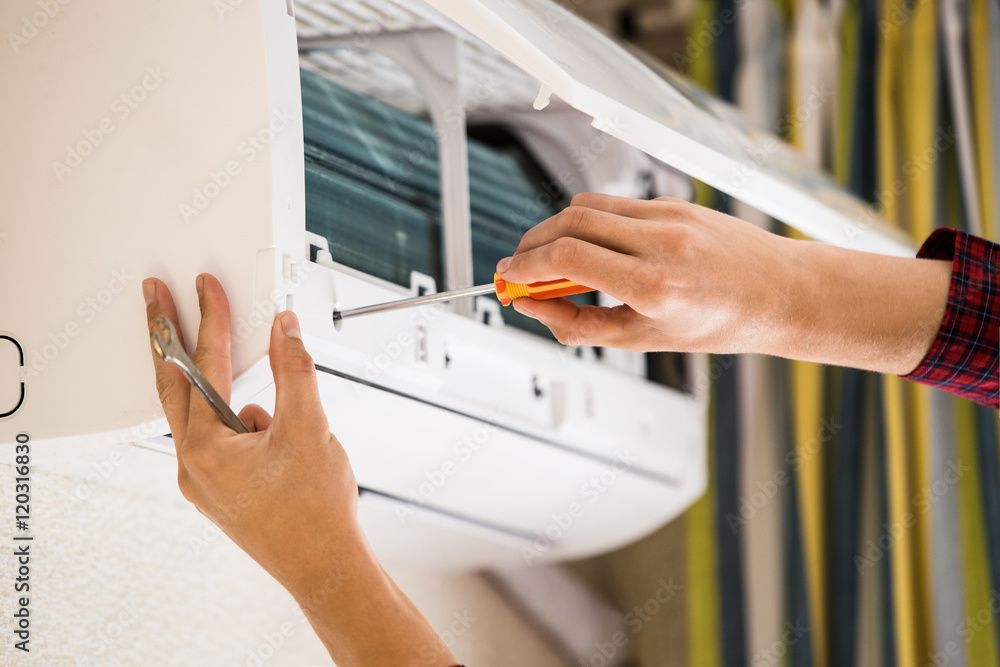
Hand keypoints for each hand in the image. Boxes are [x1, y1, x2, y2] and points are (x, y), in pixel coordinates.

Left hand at [142, 274, 455, 665]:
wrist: (325, 567)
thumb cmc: (315, 512)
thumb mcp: (310, 428)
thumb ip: (295, 370)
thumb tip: (284, 330)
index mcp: (206, 449)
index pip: (204, 367)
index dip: (210, 319)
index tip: (206, 287)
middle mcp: (193, 465)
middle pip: (175, 386)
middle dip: (167, 339)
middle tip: (156, 299)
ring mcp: (203, 481)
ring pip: (207, 417)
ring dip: (234, 398)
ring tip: (288, 428)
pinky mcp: (219, 491)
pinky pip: (223, 442)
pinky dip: (248, 429)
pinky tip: (286, 448)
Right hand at [498, 193, 950, 374]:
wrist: (781, 292)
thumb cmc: (721, 322)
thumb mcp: (644, 340)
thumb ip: (580, 325)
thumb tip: (533, 307)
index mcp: (656, 286)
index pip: (567, 258)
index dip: (526, 266)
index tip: (507, 278)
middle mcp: (661, 243)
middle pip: (567, 223)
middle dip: (531, 245)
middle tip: (518, 270)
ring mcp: (669, 216)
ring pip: (586, 207)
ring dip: (555, 229)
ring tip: (551, 260)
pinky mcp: (673, 202)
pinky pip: (614, 205)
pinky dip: (588, 223)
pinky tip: (592, 248)